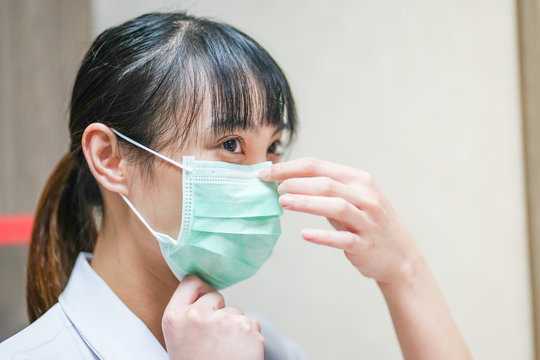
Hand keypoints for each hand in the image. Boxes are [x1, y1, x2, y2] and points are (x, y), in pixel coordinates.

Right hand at [162, 275, 263, 359]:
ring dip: (235, 327)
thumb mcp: (179, 340)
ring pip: (235, 312)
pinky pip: (251, 324)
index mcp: (174, 317)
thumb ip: (187, 315)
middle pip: (215, 296)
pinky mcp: (246, 327)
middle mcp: (197, 315)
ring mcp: (223, 320)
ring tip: (226, 352)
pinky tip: (239, 354)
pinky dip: (249, 338)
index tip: (205, 300)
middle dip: (219, 312)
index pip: (191, 281)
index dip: (200, 290)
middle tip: (214, 339)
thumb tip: (204, 292)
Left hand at [259, 157, 421, 284]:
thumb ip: (325, 189)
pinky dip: (322, 236)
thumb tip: (286, 180)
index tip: (267, 173)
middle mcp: (366, 197)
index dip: (289, 168)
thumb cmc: (368, 222)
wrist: (400, 255)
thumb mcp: (352, 198)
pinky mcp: (365, 245)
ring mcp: (367, 221)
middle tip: (273, 187)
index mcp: (359, 180)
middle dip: (295, 182)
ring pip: (335, 206)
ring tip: (283, 202)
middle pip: (326, 183)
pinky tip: (305, 234)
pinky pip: (342, 238)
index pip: (318, 166)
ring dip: (306, 203)